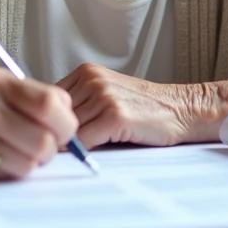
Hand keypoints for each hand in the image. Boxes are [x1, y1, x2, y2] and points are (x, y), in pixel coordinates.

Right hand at [0, 67, 78, 180]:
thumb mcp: (3, 87)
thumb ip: (38, 98)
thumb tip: (74, 126)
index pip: (50, 103)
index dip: (67, 122)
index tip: (64, 128)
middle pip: (44, 138)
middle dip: (53, 148)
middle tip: (46, 146)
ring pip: (30, 160)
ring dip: (36, 162)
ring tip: (24, 152)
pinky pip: (11, 174)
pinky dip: (17, 170)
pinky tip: (5, 159)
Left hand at [56, 63, 198, 148]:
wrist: (181, 109)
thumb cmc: (146, 108)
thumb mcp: (107, 94)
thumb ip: (80, 103)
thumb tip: (46, 126)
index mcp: (87, 72)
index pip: (49, 100)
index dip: (47, 120)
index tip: (49, 134)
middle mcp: (93, 80)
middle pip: (55, 115)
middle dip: (56, 135)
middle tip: (57, 150)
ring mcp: (103, 96)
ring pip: (67, 130)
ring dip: (69, 146)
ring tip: (76, 154)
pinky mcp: (114, 116)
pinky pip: (83, 141)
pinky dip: (81, 152)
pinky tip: (89, 155)